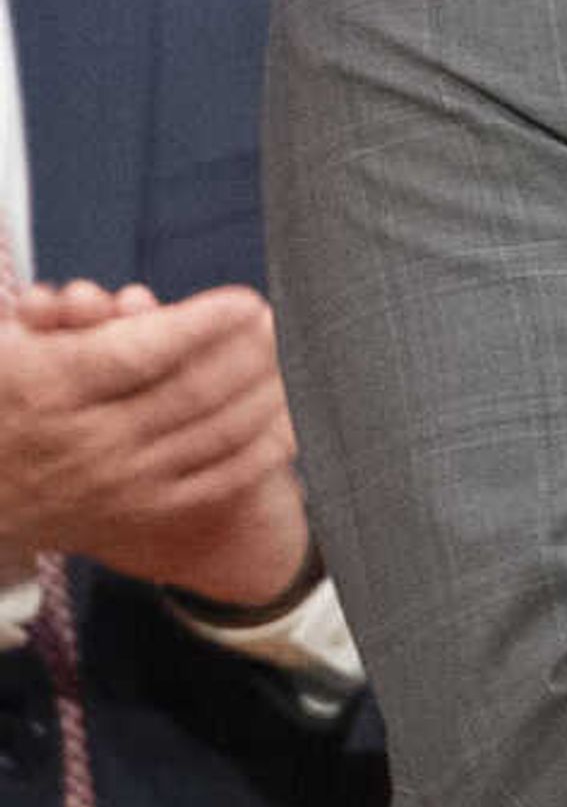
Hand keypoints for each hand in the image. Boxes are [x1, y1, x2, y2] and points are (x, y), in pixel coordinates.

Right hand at [0, 282, 313, 605]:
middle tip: (282, 321)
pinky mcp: (145, 511)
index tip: (247, 301)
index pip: (141, 351)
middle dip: (249, 351)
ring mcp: (120, 482)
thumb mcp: (3, 352)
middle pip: (191, 389)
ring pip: (214, 432)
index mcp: (49, 388)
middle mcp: (88, 441)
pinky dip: (264, 449)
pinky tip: (293, 420)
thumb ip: (47, 319)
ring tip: (298, 358)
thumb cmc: (3, 405)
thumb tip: (80, 295)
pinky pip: (219, 478)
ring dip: (268, 392)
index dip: (204, 323)